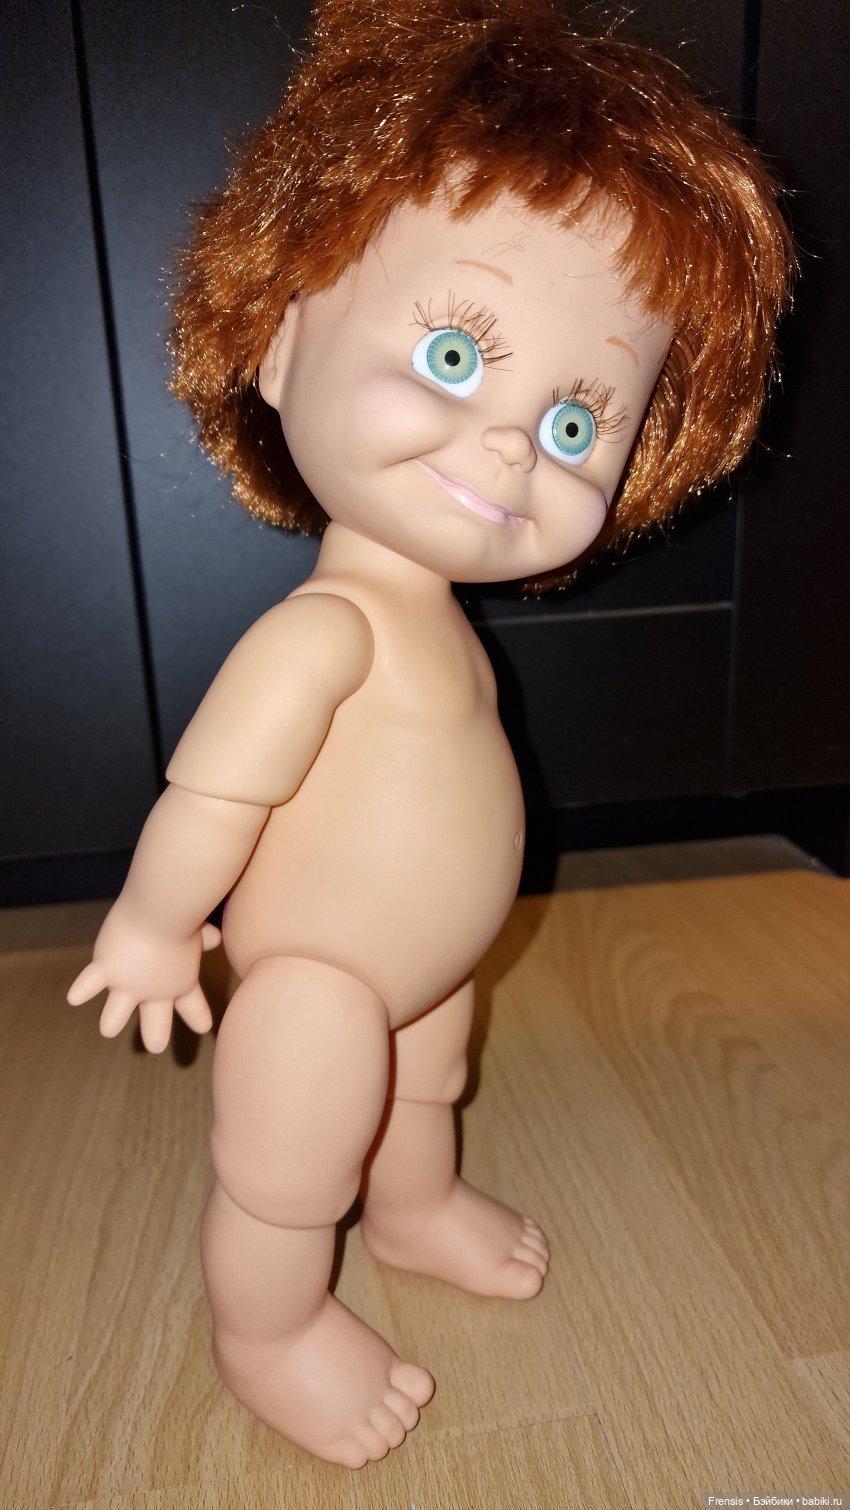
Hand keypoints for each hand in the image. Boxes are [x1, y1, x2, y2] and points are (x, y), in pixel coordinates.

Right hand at [66, 904, 221, 1053]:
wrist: (161, 914)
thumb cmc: (186, 917)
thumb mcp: (200, 930)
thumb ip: (204, 937)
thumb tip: (216, 937)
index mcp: (180, 983)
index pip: (191, 1005)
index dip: (197, 1016)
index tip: (204, 1028)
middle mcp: (153, 991)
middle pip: (156, 1021)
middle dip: (155, 1034)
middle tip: (155, 1046)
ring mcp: (126, 984)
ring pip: (116, 1014)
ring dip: (112, 1021)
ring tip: (108, 1029)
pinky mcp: (105, 969)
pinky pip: (88, 985)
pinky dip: (81, 990)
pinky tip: (75, 998)